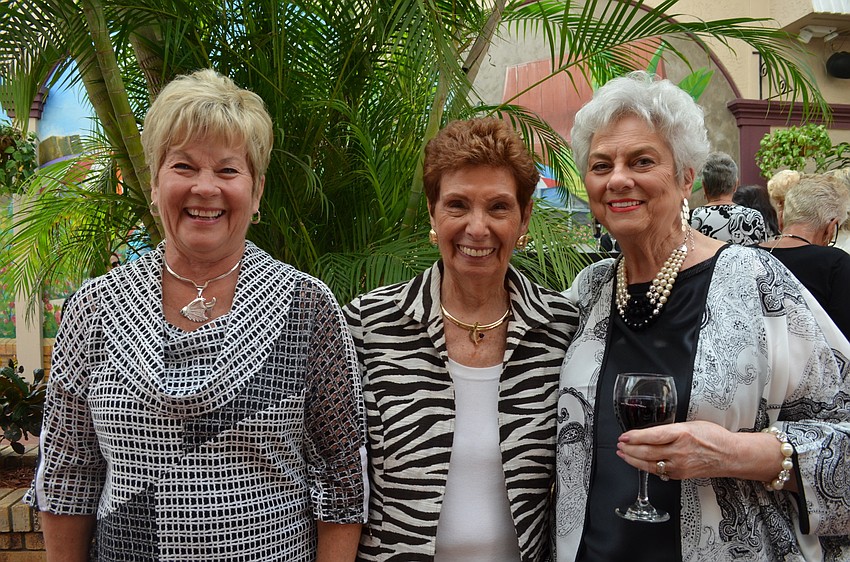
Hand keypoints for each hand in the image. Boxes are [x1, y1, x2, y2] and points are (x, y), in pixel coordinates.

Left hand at [616, 420, 743, 480]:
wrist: (730, 455)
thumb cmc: (714, 437)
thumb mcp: (690, 424)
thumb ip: (670, 429)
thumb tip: (650, 432)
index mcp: (682, 434)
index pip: (652, 436)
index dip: (635, 437)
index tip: (624, 436)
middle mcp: (679, 451)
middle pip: (647, 452)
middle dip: (629, 449)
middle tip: (620, 445)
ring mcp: (679, 465)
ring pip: (650, 465)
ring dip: (633, 459)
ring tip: (623, 454)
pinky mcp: (680, 475)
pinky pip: (658, 472)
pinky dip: (646, 467)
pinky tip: (638, 462)